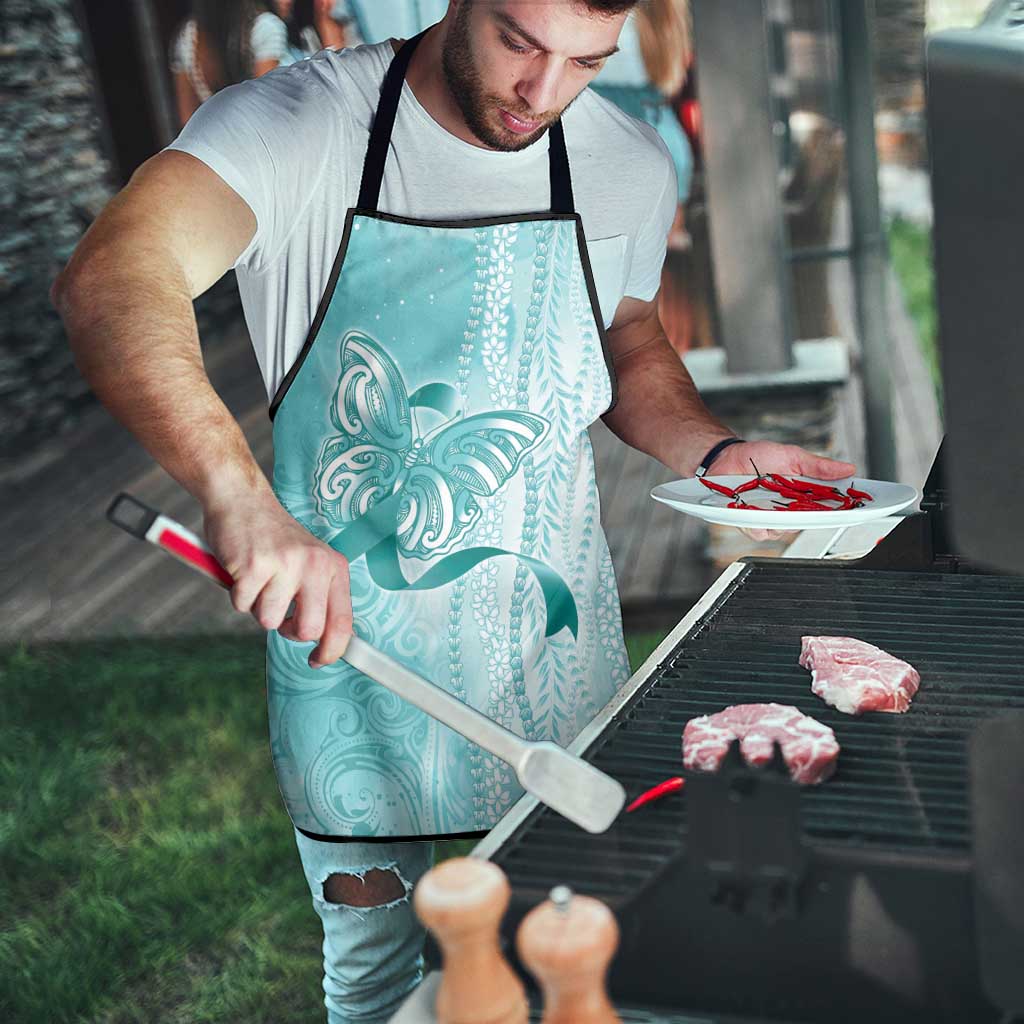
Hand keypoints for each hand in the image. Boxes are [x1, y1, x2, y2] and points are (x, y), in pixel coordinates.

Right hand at [203, 489, 352, 667]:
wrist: (242, 500)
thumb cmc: (274, 539)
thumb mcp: (310, 562)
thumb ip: (319, 596)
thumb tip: (325, 642)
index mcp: (334, 567)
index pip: (342, 622)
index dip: (332, 651)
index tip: (318, 660)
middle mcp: (315, 565)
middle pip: (308, 630)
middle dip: (289, 631)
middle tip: (279, 612)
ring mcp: (285, 564)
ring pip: (269, 621)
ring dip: (258, 607)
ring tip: (259, 579)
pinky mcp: (254, 566)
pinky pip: (242, 606)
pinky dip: (237, 595)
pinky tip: (242, 571)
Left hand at [709, 440, 856, 542]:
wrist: (726, 457)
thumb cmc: (758, 457)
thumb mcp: (792, 456)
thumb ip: (818, 466)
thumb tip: (848, 468)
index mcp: (803, 495)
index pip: (828, 507)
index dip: (844, 510)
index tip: (857, 508)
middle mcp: (788, 510)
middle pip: (808, 523)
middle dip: (812, 517)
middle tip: (812, 506)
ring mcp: (769, 518)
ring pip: (784, 531)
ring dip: (781, 519)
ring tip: (775, 503)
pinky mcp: (750, 523)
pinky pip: (759, 531)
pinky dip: (758, 523)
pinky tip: (754, 512)